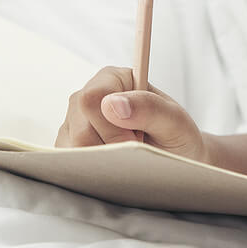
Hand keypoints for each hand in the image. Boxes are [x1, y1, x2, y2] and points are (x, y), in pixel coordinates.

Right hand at [55, 65, 209, 161]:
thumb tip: (112, 104)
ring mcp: (75, 121)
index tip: (134, 139)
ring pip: (72, 146)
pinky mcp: (70, 143)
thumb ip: (150, 108)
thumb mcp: (175, 121)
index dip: (110, 126)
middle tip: (134, 149)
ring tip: (126, 154)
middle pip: (79, 127)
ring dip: (102, 159)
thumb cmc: (176, 135)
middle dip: (109, 146)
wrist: (175, 157)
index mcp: (113, 79)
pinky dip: (92, 168)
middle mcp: (89, 96)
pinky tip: (113, 163)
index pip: (91, 98)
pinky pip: (70, 160)